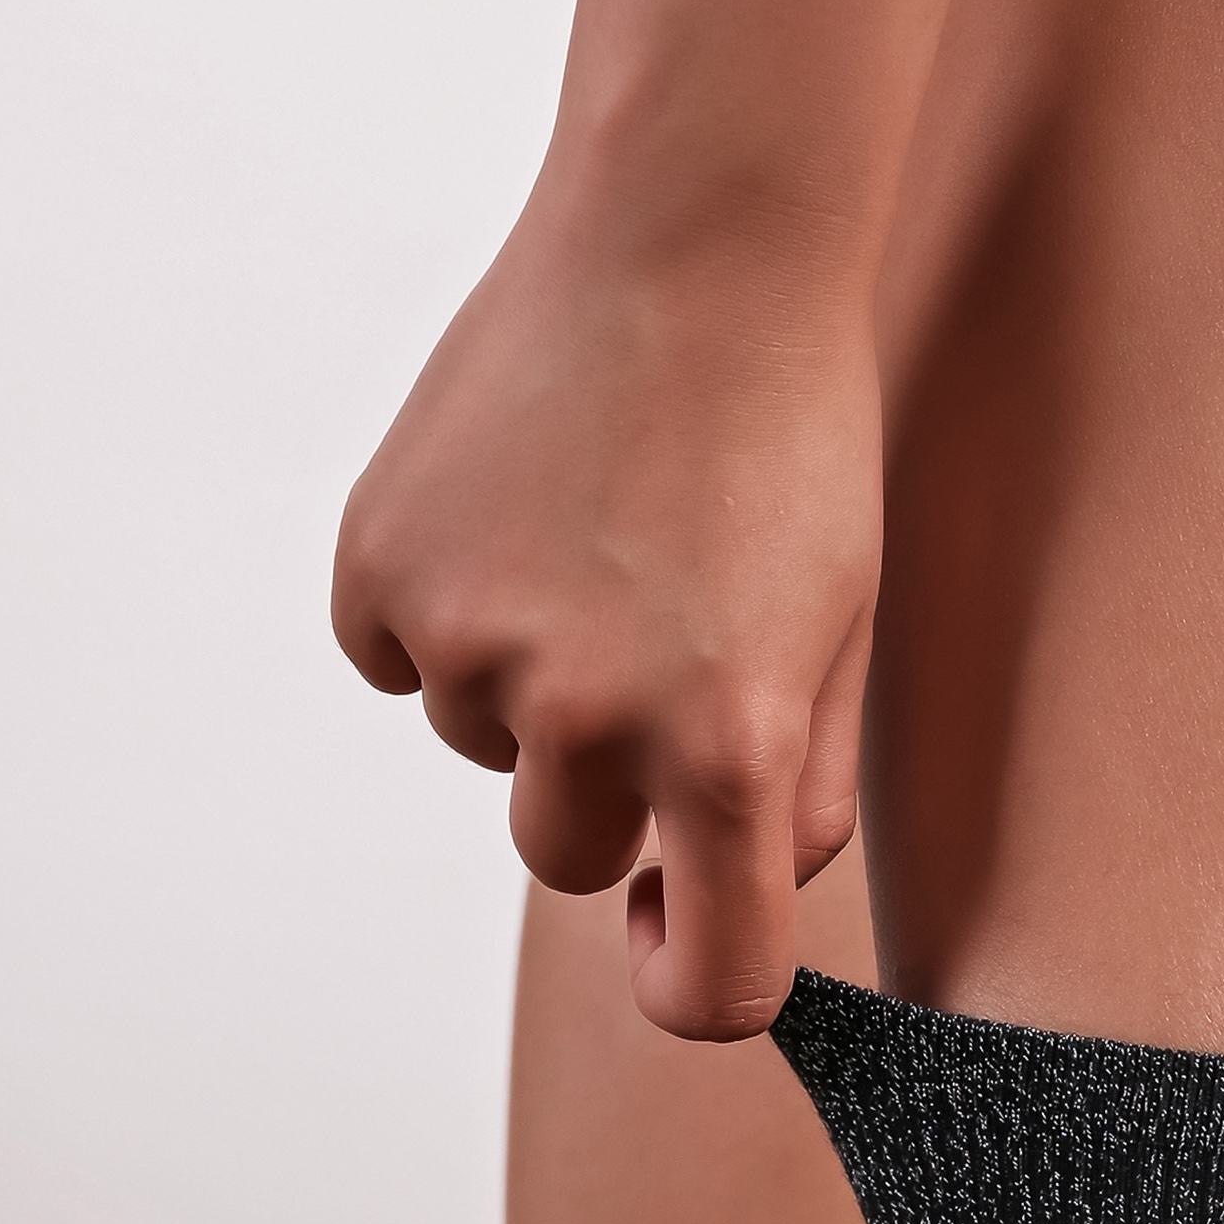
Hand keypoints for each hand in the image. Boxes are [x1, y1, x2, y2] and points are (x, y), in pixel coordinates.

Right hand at [328, 0, 978, 1039]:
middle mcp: (588, 714)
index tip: (677, 927)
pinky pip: (396, 656)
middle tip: (654, 637)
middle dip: (609, 788)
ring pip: (483, 745)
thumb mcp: (844, 630)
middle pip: (568, 859)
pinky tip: (514, 505)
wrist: (696, 233)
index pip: (705, 990)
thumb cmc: (791, 437)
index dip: (691, 977)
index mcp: (727, 747)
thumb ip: (793, 795)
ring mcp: (468, 640)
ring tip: (596, 533)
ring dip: (529, 676)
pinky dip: (444, 605)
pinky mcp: (379, 564)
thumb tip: (709, 906)